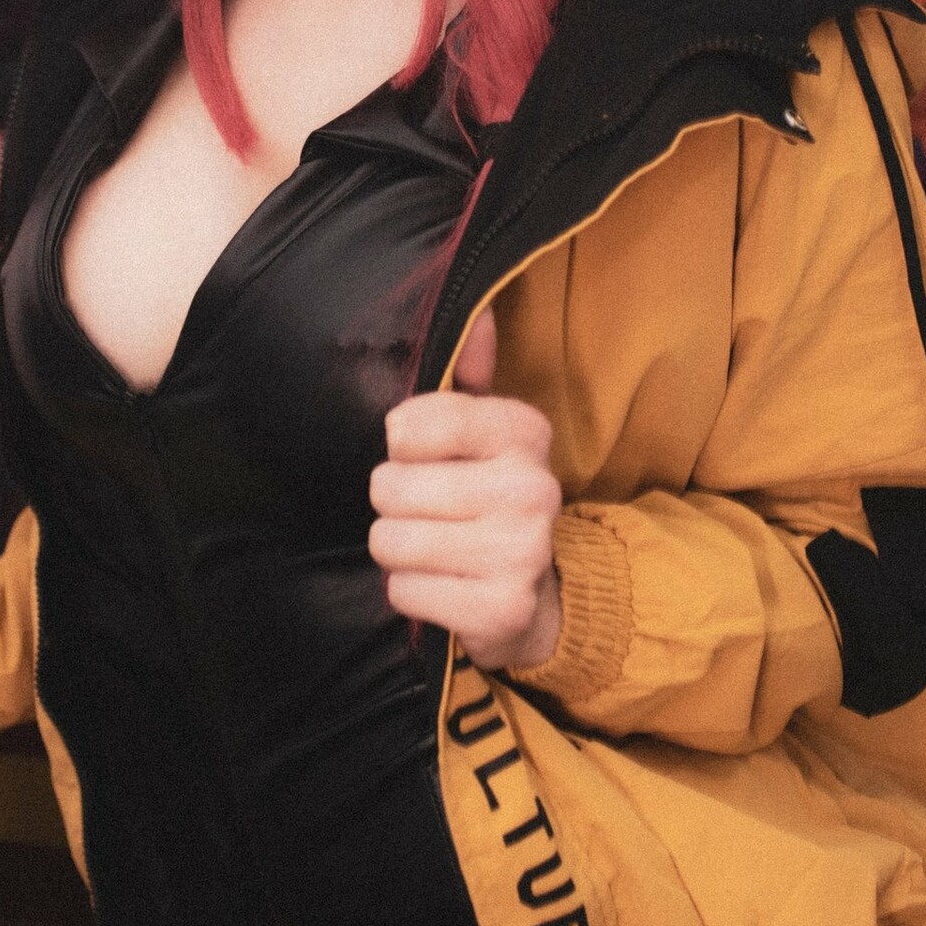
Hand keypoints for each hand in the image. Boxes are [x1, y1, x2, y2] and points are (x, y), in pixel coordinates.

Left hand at [368, 306, 563, 671]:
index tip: (420, 455)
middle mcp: (531, 487)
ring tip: (432, 548)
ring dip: (398, 550)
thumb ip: (469, 373)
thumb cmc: (487, 498)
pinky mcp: (502, 608)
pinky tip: (443, 585)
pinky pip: (404, 590)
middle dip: (394, 503)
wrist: (535, 593)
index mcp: (523, 431)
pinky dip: (411, 591)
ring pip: (391, 541)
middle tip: (427, 512)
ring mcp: (522, 551)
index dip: (399, 444)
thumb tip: (480, 317)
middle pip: (390, 487)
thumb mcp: (484, 433)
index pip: (412, 423)